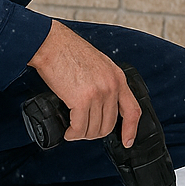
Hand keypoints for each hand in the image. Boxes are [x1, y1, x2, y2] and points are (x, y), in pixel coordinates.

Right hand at [27, 21, 140, 146]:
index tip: (127, 141)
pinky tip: (68, 132)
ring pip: (94, 129)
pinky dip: (73, 134)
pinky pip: (80, 127)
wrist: (52, 44)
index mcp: (118, 77)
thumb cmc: (69, 51)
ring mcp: (98, 93)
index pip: (133, 110)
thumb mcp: (99, 64)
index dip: (131, 130)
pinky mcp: (81, 100)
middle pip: (109, 124)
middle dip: (95, 133)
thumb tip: (101, 106)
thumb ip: (105, 82)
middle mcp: (111, 86)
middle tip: (82, 130)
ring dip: (82, 134)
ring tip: (73, 130)